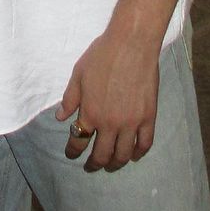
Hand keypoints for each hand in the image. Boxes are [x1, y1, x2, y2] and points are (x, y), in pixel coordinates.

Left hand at [55, 29, 159, 171]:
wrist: (132, 44)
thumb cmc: (102, 55)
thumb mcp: (79, 74)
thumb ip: (70, 98)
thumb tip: (61, 118)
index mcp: (90, 113)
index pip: (79, 141)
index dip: (73, 151)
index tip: (72, 154)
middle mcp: (110, 123)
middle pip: (101, 154)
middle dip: (94, 164)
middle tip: (91, 166)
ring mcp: (131, 123)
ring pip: (122, 155)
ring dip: (115, 164)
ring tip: (110, 165)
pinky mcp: (148, 117)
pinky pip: (144, 144)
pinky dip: (138, 154)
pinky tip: (132, 155)